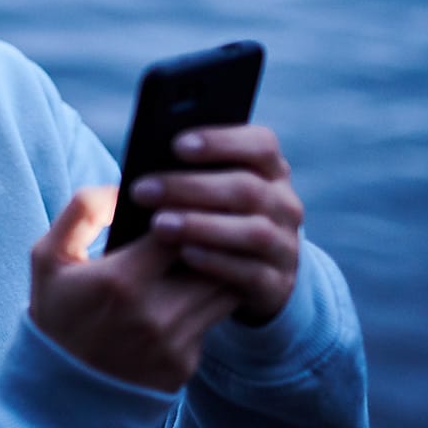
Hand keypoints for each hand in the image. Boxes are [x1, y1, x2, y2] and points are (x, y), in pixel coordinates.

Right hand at [30, 186, 242, 391]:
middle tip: (205, 222)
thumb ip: (81, 211)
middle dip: (209, 239)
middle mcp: (154, 315)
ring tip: (203, 253)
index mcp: (120, 281)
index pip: (181, 230)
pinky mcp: (183, 367)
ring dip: (217, 269)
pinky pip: (212, 323)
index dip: (186, 212)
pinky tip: (190, 292)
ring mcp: (173, 345)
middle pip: (213, 260)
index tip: (179, 203)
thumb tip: (122, 188)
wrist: (57, 395)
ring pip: (222, 291)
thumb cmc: (55, 315)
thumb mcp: (48, 257)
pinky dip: (205, 304)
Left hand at [130, 124, 302, 325]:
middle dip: (190, 188)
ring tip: (157, 224)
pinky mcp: (278, 285)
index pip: (261, 145)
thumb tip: (148, 167)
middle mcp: (285, 205)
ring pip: (253, 232)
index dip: (221, 142)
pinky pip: (252, 272)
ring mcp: (286, 246)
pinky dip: (217, 262)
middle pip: (246, 189)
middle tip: (141, 190)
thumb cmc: (214, 217)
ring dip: (201, 226)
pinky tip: (185, 254)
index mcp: (271, 172)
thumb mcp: (208, 192)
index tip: (176, 145)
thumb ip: (190, 175)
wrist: (250, 277)